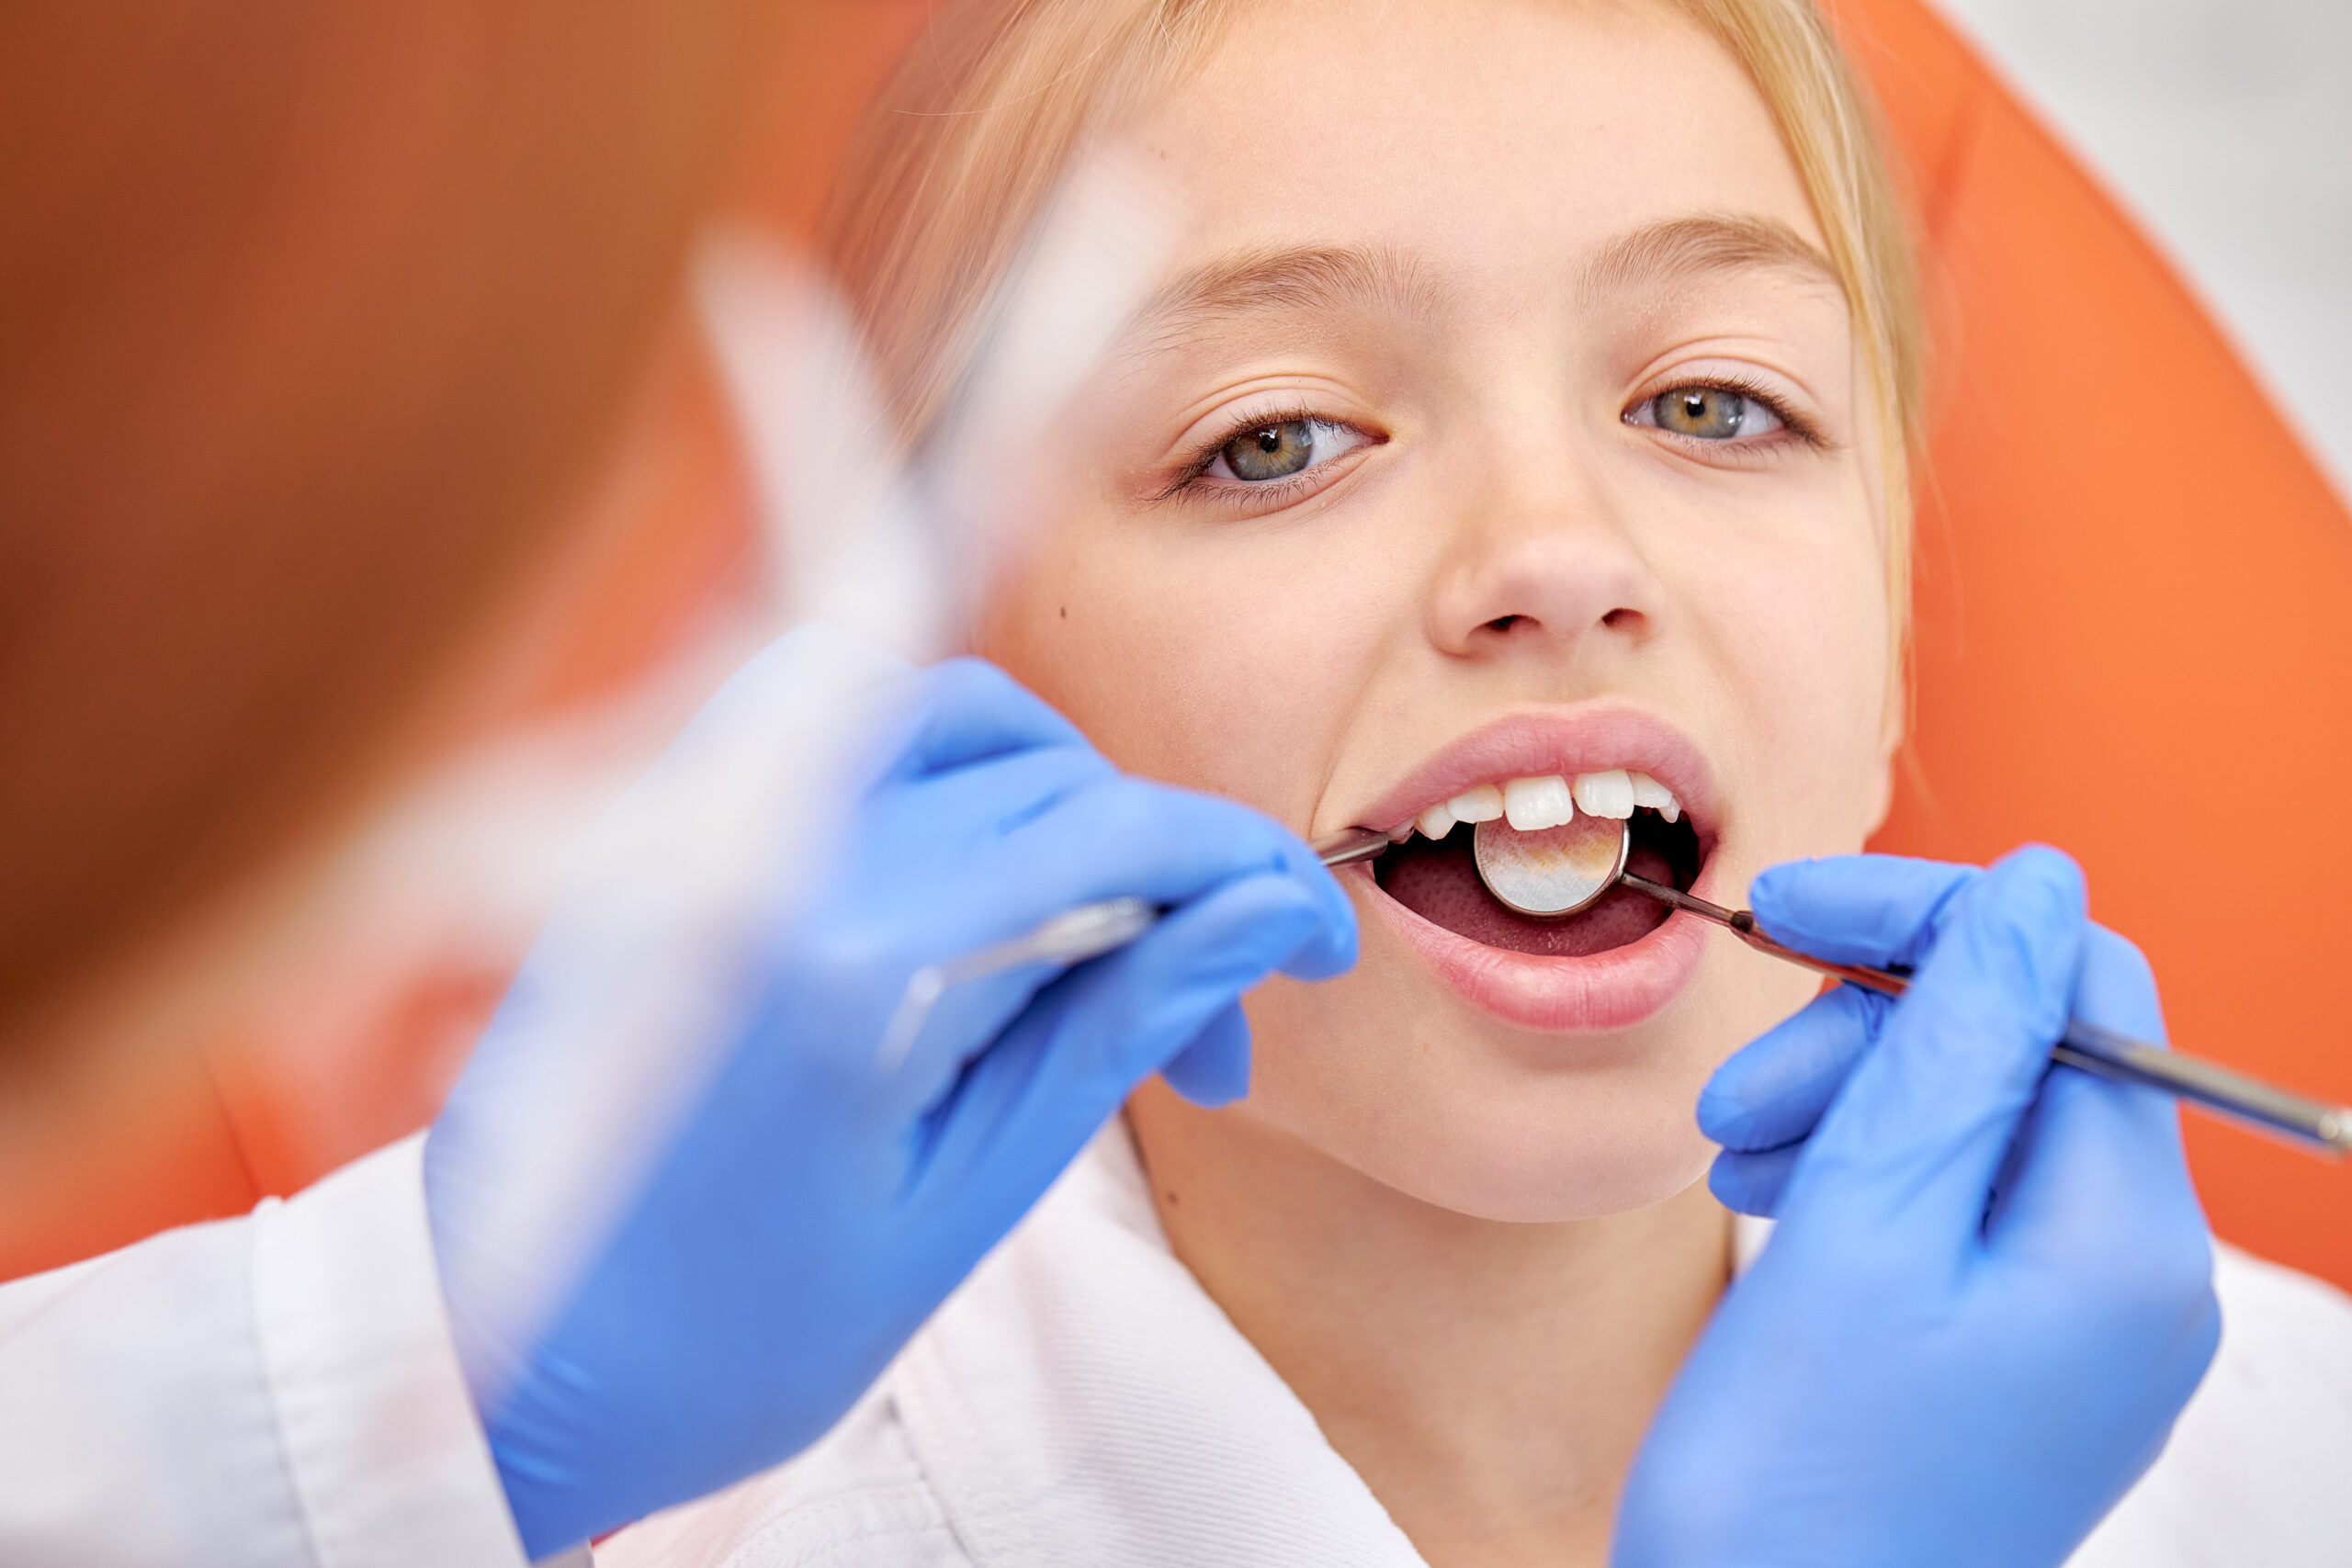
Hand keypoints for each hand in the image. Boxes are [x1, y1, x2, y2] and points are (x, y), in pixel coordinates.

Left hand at [425, 643, 1354, 1556]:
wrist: (510, 1363)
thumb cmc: (725, 1337)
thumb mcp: (963, 1206)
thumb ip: (1112, 1029)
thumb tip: (1254, 918)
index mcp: (850, 965)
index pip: (1109, 837)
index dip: (1244, 870)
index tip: (1312, 932)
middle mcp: (768, 858)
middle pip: (1047, 778)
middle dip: (1165, 875)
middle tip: (1202, 1020)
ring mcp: (702, 830)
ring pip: (952, 718)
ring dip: (1062, 797)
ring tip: (1091, 933)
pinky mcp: (667, 836)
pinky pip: (831, 719)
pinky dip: (938, 759)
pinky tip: (976, 862)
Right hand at [1614, 848, 2218, 1567]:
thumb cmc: (1798, 1488)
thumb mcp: (1861, 1227)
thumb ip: (1958, 1043)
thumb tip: (2035, 886)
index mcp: (2124, 1242)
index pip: (2070, 985)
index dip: (1928, 920)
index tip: (1790, 908)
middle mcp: (2131, 1275)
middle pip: (2018, 1051)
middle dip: (1865, 1034)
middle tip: (1736, 1098)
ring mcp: (2075, 1319)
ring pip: (1971, 1119)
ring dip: (1844, 1100)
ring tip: (1739, 1156)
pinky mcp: (2012, 1349)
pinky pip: (1952, 1202)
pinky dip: (1856, 1172)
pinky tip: (1774, 1195)